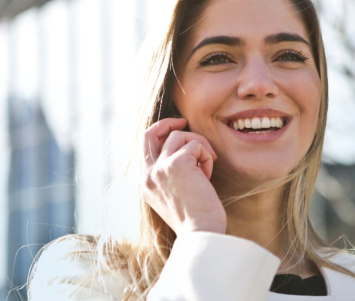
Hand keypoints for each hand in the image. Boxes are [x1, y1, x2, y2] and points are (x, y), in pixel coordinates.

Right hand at [141, 118, 226, 234]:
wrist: (201, 233)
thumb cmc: (196, 220)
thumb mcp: (175, 196)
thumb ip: (172, 176)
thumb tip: (185, 152)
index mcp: (146, 184)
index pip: (146, 148)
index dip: (161, 134)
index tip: (178, 132)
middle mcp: (148, 175)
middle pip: (150, 133)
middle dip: (168, 123)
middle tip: (185, 122)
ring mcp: (160, 168)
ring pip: (179, 136)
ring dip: (199, 146)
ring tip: (207, 166)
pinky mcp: (177, 164)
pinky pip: (196, 144)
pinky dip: (206, 155)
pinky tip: (208, 175)